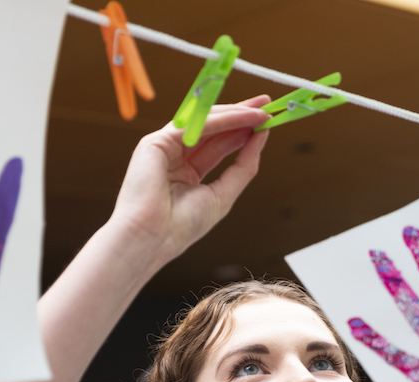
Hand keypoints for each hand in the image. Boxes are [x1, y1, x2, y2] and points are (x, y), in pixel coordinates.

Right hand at [106, 98, 269, 268]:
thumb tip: (261, 137)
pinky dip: (223, 120)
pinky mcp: (155, 142)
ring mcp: (164, 147)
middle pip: (213, 128)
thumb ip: (243, 166)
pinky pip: (195, 124)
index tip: (266, 121)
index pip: (218, 144)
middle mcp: (175, 156)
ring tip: (262, 110)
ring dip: (235, 113)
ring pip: (205, 122)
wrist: (151, 239)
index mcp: (186, 173)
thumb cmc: (181, 226)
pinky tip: (244, 117)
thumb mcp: (223, 194)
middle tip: (267, 105)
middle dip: (240, 115)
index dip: (242, 130)